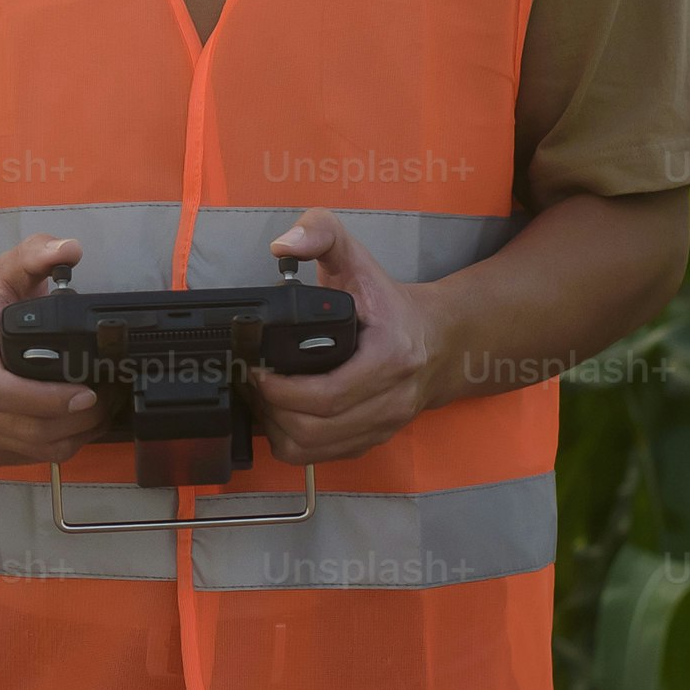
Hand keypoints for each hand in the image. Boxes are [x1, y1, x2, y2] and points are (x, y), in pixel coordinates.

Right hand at [0, 236, 108, 468]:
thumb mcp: (4, 272)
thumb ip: (35, 254)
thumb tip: (70, 248)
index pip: (0, 391)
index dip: (47, 399)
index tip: (86, 391)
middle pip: (25, 428)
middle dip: (76, 421)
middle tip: (109, 401)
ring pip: (33, 450)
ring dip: (75, 437)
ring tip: (101, 412)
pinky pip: (30, 459)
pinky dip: (61, 446)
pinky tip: (78, 424)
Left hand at [249, 207, 443, 464]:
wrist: (438, 340)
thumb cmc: (388, 302)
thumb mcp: (356, 256)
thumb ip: (320, 232)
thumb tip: (281, 245)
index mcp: (390, 358)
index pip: (327, 395)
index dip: (280, 391)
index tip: (255, 370)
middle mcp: (391, 400)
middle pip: (314, 429)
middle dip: (271, 410)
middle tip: (251, 383)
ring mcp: (383, 426)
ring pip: (314, 450)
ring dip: (277, 430)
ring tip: (261, 400)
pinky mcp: (372, 440)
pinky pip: (322, 457)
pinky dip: (293, 442)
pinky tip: (280, 415)